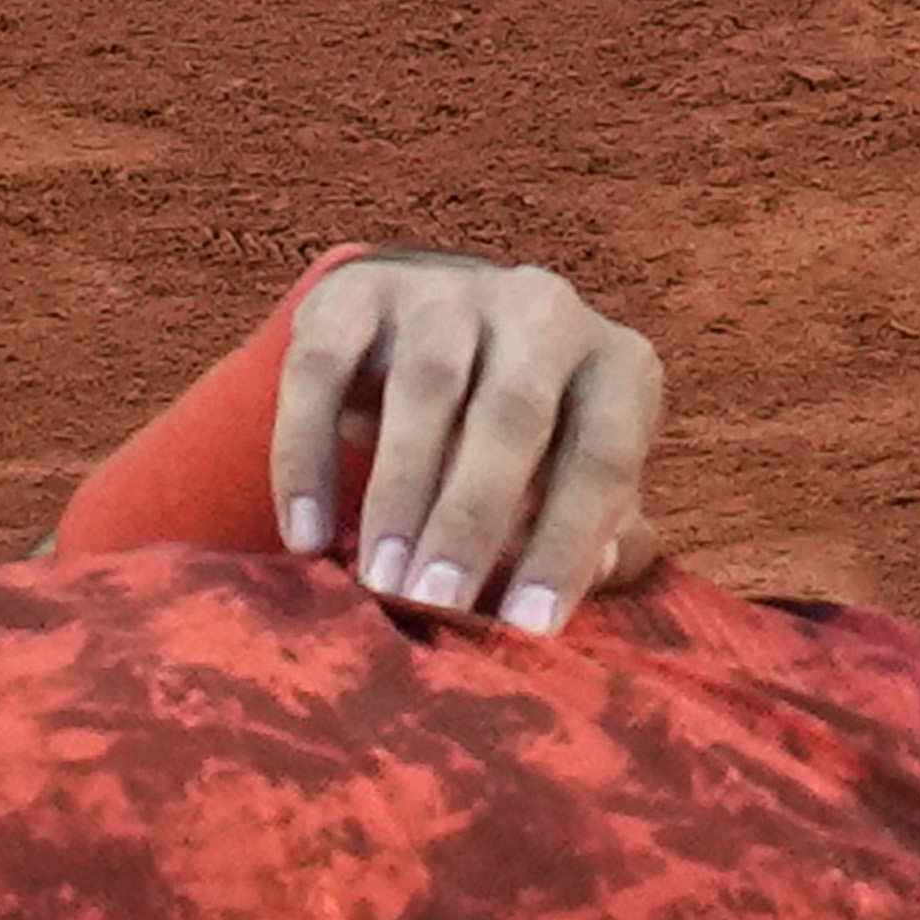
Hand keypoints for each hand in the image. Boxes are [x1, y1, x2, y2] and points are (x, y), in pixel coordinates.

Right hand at [273, 247, 668, 629]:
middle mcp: (542, 309)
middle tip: (432, 601)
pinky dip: (307, 457)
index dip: (566, 546)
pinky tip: (304, 534)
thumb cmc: (524, 437)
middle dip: (471, 518)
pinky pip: (321, 372)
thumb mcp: (574, 477)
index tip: (527, 628)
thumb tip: (591, 575)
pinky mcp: (356, 292)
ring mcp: (446, 291)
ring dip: (398, 491)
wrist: (433, 325)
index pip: (601, 458)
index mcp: (615, 364)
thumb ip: (597, 535)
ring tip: (376, 578)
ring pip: (425, 386)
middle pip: (512, 414)